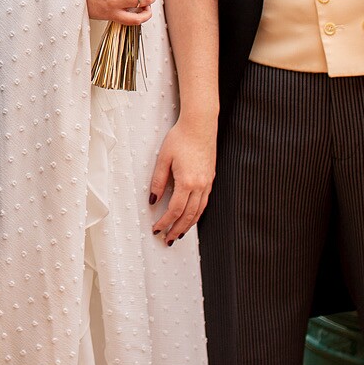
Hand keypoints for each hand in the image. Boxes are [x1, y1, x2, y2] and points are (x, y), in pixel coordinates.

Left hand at [150, 115, 216, 245]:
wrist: (200, 125)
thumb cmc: (180, 138)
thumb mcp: (163, 158)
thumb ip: (158, 181)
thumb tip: (153, 200)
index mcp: (187, 182)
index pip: (175, 210)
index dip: (165, 222)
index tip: (157, 229)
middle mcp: (200, 186)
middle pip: (188, 215)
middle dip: (177, 229)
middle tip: (167, 239)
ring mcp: (207, 183)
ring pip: (198, 211)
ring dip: (188, 225)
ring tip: (178, 233)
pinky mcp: (210, 179)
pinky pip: (204, 202)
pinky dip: (196, 214)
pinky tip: (190, 217)